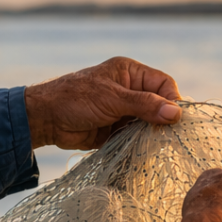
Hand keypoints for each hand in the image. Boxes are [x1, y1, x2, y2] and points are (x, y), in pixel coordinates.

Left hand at [24, 57, 180, 149]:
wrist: (46, 119)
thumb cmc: (76, 99)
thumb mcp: (113, 99)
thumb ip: (145, 105)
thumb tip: (176, 113)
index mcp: (130, 72)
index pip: (163, 83)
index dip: (172, 99)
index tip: (174, 118)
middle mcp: (130, 89)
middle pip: (159, 103)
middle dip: (163, 117)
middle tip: (167, 134)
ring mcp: (124, 109)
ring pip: (150, 121)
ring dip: (152, 131)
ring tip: (155, 142)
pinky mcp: (117, 128)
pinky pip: (137, 135)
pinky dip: (141, 142)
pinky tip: (144, 148)